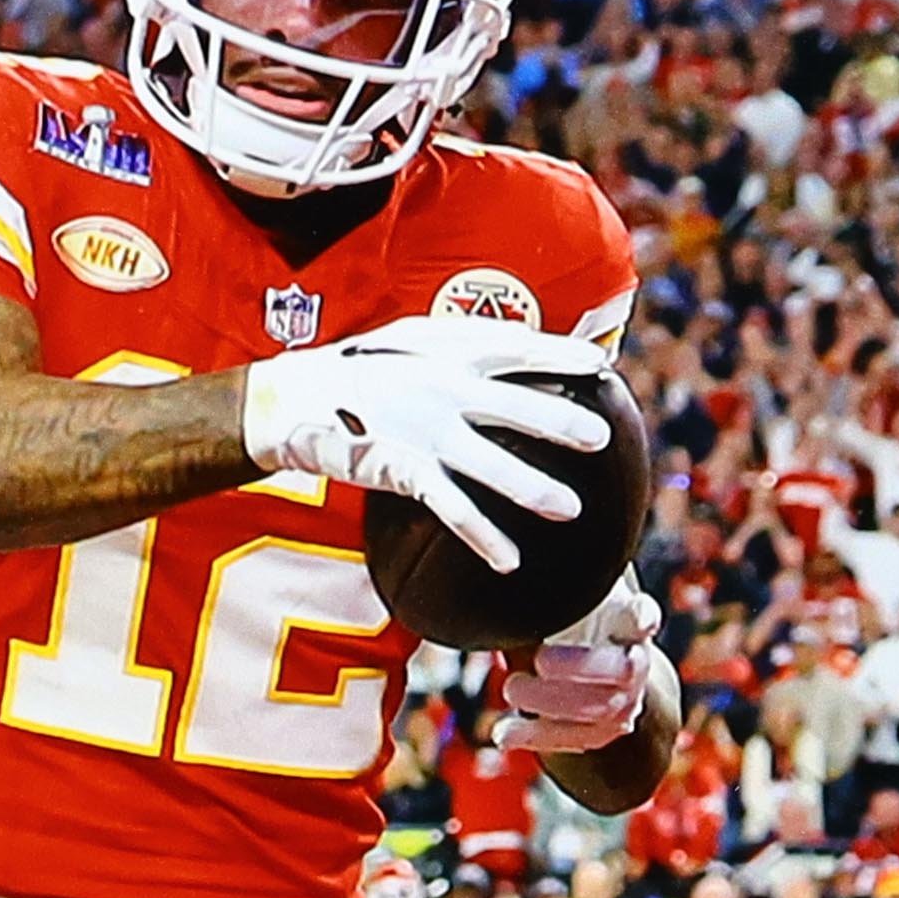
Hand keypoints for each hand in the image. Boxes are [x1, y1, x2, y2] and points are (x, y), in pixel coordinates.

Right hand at [241, 314, 611, 574]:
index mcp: (451, 353)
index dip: (562, 354)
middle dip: (560, 421)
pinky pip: (452, 508)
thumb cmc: (363, 367)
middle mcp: (445, 389)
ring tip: (570, 509)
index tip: (602, 364)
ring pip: (491, 463)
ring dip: (532, 487)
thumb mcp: (415, 338)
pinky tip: (510, 559)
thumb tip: (526, 339)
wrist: (296, 399)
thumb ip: (469, 340)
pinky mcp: (405, 470)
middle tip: (601, 438)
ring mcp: (427, 433)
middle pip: (516, 405)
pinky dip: (482, 535)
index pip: (518, 349)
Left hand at [492, 579, 662, 754]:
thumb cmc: (576, 621)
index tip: (640, 619)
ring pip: (599, 710)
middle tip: (539, 659)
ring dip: (549, 702)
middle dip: (580, 666)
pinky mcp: (603, 731)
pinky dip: (534, 737)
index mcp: (629, 622)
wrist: (600, 669)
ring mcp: (624, 701)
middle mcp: (635, 663)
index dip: (644, 618)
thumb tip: (515, 551)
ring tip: (510, 688)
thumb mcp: (573, 598)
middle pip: (621, 670)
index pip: (644, 616)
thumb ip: (557, 583)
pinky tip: (502, 734)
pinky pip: (574, 740)